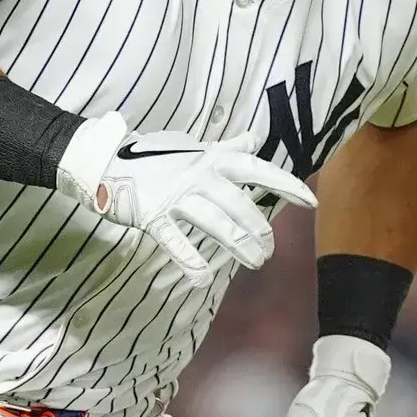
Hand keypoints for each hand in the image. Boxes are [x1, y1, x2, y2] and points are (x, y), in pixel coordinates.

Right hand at [56, 112, 316, 284]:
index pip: (255, 169)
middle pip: (239, 204)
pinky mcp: (153, 215)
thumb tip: (255, 138)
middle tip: (268, 251)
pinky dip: (190, 261)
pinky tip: (203, 278)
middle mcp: (198, 175)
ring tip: (255, 263)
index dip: (284, 184)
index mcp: (211, 159)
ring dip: (239, 246)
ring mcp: (175, 195)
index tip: (309, 201)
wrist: (107, 160)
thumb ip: (228, 148)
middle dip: (259, 229)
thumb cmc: (155, 157)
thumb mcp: (196, 148)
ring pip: (216, 223)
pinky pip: (176, 241)